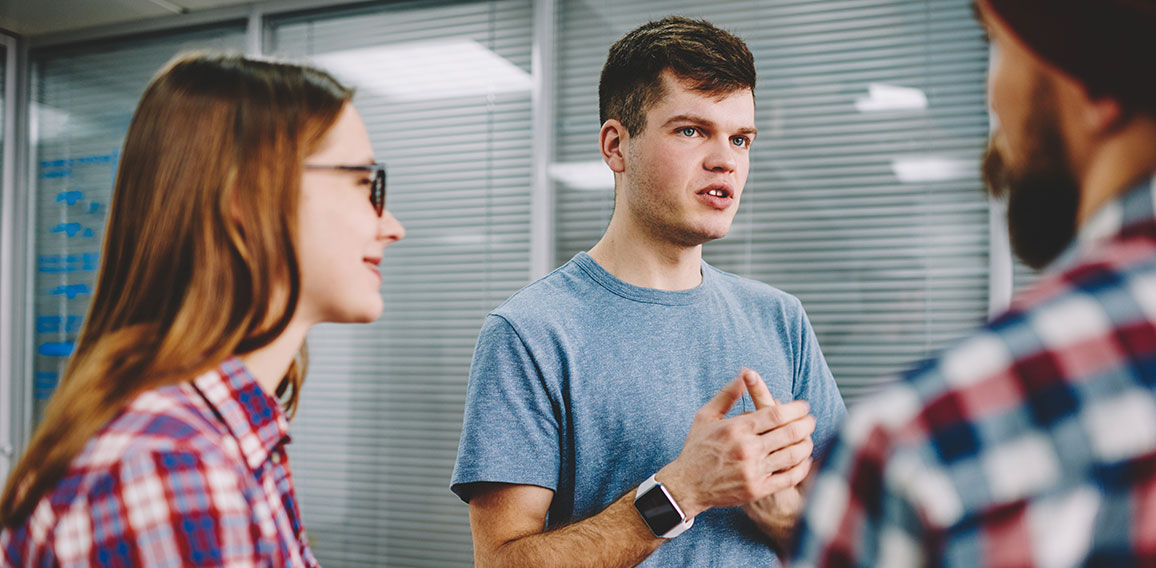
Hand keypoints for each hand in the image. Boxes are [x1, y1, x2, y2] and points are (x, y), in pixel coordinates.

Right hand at [658, 369, 814, 518]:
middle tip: (811, 420)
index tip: (804, 406)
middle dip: (806, 424)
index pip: (776, 414)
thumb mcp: (706, 416)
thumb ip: (727, 394)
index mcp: (736, 428)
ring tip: (809, 437)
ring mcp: (753, 470)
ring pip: (792, 454)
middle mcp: (747, 449)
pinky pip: (789, 477)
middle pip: (789, 433)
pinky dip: (802, 467)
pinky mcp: (757, 489)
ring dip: (807, 443)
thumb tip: (745, 374)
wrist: (686, 485)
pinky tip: (805, 460)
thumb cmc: (696, 448)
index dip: (796, 408)